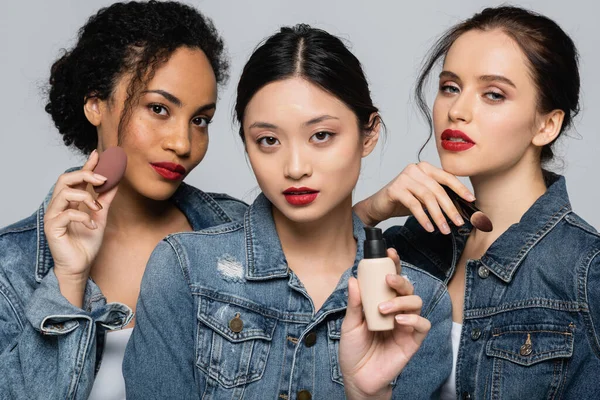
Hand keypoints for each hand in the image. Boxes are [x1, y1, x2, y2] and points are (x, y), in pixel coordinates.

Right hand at [43, 150, 118, 306]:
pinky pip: (66, 214)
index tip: (98, 154)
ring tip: (97, 207)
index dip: (86, 165)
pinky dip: (83, 216)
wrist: (80, 266)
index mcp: (70, 201)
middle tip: (103, 179)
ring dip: (85, 196)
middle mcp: (59, 205)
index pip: (76, 178)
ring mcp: (53, 215)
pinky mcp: (52, 227)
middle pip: (65, 179)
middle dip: (85, 174)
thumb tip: (116, 181)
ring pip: (64, 193)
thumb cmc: (87, 243)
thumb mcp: (101, 217)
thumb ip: (106, 199)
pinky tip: (91, 225)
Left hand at [340, 249, 429, 399]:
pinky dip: (413, 319)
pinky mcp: (413, 341)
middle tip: (388, 279)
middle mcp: (396, 311)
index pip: (390, 281)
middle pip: (407, 288)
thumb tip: (354, 279)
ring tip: (384, 309)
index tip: (389, 252)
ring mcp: (406, 325)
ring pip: (416, 302)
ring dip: (402, 301)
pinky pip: (422, 324)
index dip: (393, 265)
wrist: (358, 378)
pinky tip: (399, 321)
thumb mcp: (349, 324)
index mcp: (382, 303)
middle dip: (400, 279)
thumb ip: (355, 303)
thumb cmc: (354, 350)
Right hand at [353, 162, 474, 233]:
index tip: (471, 200)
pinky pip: (413, 205)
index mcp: (425, 168)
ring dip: (438, 216)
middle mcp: (415, 169)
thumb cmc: (403, 201)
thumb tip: (462, 207)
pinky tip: (429, 228)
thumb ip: (439, 197)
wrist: (378, 206)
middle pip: (438, 189)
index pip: (446, 176)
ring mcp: (404, 178)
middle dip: (450, 208)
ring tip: (444, 230)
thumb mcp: (424, 197)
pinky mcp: (395, 189)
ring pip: (427, 197)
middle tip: (458, 222)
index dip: (460, 188)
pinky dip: (423, 218)